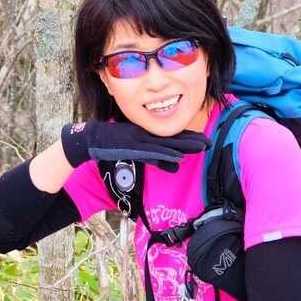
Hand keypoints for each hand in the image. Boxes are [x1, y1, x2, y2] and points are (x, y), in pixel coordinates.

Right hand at [61, 121, 208, 171]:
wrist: (91, 138)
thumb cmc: (112, 144)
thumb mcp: (138, 151)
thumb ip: (156, 159)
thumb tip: (176, 167)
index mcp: (148, 133)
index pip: (172, 136)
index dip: (188, 138)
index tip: (204, 140)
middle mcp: (146, 134)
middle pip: (173, 138)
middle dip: (191, 141)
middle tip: (209, 143)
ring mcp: (140, 139)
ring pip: (166, 144)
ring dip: (184, 145)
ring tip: (200, 147)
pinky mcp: (133, 146)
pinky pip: (152, 151)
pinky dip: (165, 154)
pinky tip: (177, 157)